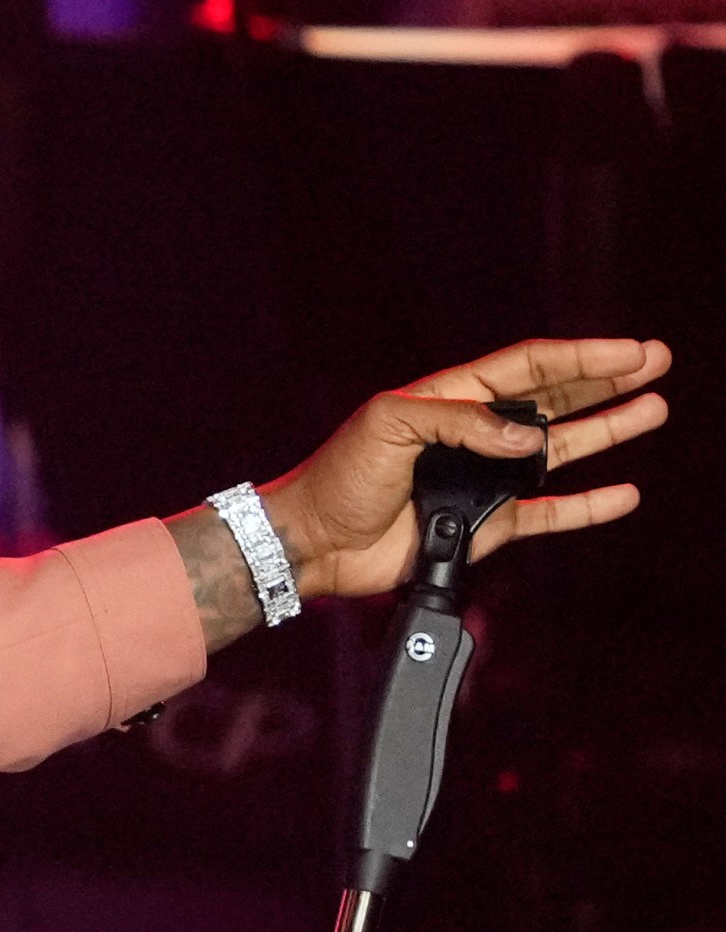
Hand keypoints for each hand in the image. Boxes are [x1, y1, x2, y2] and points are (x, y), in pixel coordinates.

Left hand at [173, 339, 671, 650]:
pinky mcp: (484, 524)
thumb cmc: (338, 475)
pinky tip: (621, 493)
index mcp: (451, 398)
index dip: (582, 357)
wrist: (315, 540)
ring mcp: (483, 478)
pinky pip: (546, 512)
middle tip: (657, 362)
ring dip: (606, 430)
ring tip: (653, 409)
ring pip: (559, 450)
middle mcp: (474, 435)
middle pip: (555, 400)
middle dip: (605, 381)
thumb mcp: (391, 425)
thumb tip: (528, 437)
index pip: (529, 367)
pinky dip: (584, 505)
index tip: (631, 350)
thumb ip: (462, 423)